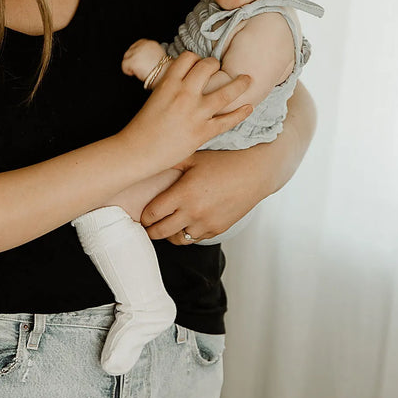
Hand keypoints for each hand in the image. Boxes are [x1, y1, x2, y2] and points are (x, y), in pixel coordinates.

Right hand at [118, 51, 251, 175]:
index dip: (196, 58)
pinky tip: (249, 107)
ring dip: (239, 84)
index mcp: (168, 83)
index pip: (188, 58)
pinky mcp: (203, 132)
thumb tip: (183, 83)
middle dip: (215, 65)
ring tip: (247, 79)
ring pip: (226, 92)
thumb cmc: (142, 127)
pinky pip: (228, 120)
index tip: (200, 63)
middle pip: (208, 67)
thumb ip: (170, 88)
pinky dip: (241, 113)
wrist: (137, 150)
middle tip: (220, 68)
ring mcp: (196, 113)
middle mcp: (184, 94)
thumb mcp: (154, 97)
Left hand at [121, 39, 166, 80]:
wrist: (166, 76)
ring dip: (130, 66)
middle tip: (140, 68)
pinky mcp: (132, 61)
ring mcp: (137, 52)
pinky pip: (124, 66)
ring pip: (126, 58)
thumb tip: (141, 57)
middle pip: (130, 51)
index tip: (138, 61)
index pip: (137, 44)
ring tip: (139, 71)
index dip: (136, 54)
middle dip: (132, 60)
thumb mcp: (158, 55)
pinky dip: (128, 71)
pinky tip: (135, 74)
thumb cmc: (164, 70)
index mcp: (150, 43)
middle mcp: (143, 45)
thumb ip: (148, 53)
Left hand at [141, 149, 272, 244]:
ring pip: (177, 240)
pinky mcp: (217, 229)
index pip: (152, 214)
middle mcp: (193, 211)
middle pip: (160, 232)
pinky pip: (195, 239)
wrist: (255, 173)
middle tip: (148, 225)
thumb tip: (148, 162)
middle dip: (151, 230)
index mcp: (184, 193)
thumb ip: (170, 163)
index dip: (143, 216)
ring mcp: (206, 223)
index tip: (142, 214)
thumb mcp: (194, 157)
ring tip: (166, 226)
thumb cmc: (224, 161)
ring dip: (169, 234)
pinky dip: (187, 234)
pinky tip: (186, 223)